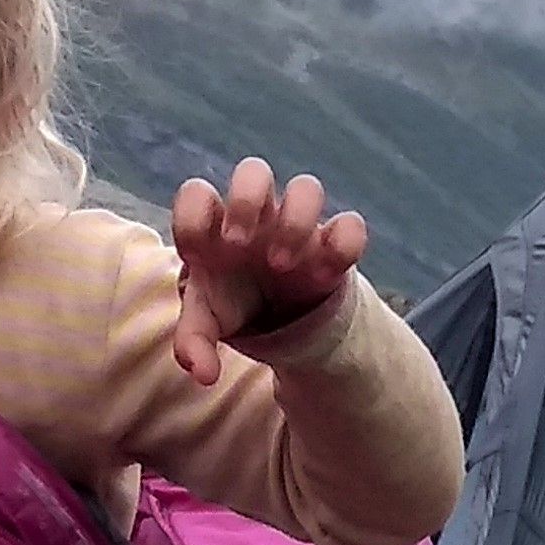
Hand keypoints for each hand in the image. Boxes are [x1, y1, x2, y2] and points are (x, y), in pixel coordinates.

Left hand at [169, 158, 368, 386]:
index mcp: (217, 226)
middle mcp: (258, 216)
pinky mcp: (333, 244)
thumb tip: (201, 373)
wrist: (280, 317)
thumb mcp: (208, 323)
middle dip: (245, 201)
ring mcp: (298, 226)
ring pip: (307, 188)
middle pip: (254, 171)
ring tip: (282, 265)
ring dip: (295, 222)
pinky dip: (343, 245)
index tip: (196, 254)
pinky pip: (350, 225)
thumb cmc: (233, 304)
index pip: (198, 193)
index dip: (193, 214)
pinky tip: (325, 276)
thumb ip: (195, 342)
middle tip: (240, 246)